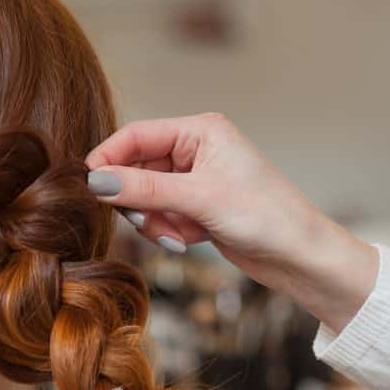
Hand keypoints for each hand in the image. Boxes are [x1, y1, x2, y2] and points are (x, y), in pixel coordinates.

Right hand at [85, 113, 377, 331]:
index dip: (108, 159)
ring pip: (143, 197)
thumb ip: (143, 188)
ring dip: (154, 220)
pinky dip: (167, 231)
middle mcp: (195, 150)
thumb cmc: (266, 217)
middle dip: (137, 200)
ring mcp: (194, 180)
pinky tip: (190, 241)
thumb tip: (96, 181)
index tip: (88, 185)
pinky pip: (159, 215)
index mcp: (200, 132)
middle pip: (135, 168)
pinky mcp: (195, 206)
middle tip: (144, 222)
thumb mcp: (199, 200)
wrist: (301, 258)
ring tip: (179, 236)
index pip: (135, 135)